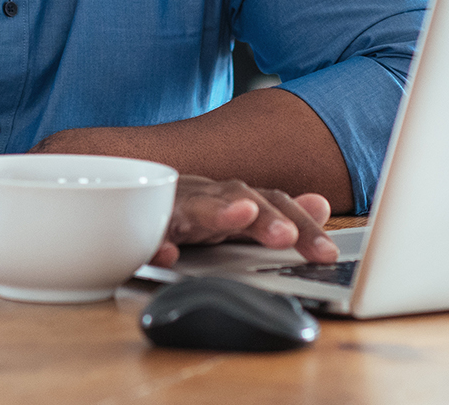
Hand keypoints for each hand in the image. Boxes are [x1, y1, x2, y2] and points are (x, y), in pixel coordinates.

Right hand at [149, 175, 336, 268]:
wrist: (122, 195)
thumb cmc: (186, 213)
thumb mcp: (234, 216)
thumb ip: (275, 215)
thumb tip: (322, 204)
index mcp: (230, 198)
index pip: (272, 204)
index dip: (302, 225)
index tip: (327, 254)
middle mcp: (205, 197)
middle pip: (239, 198)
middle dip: (265, 215)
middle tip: (286, 235)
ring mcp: (171, 209)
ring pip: (195, 205)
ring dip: (218, 210)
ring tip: (242, 214)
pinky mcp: (138, 228)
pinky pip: (147, 235)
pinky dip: (156, 242)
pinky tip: (166, 254)